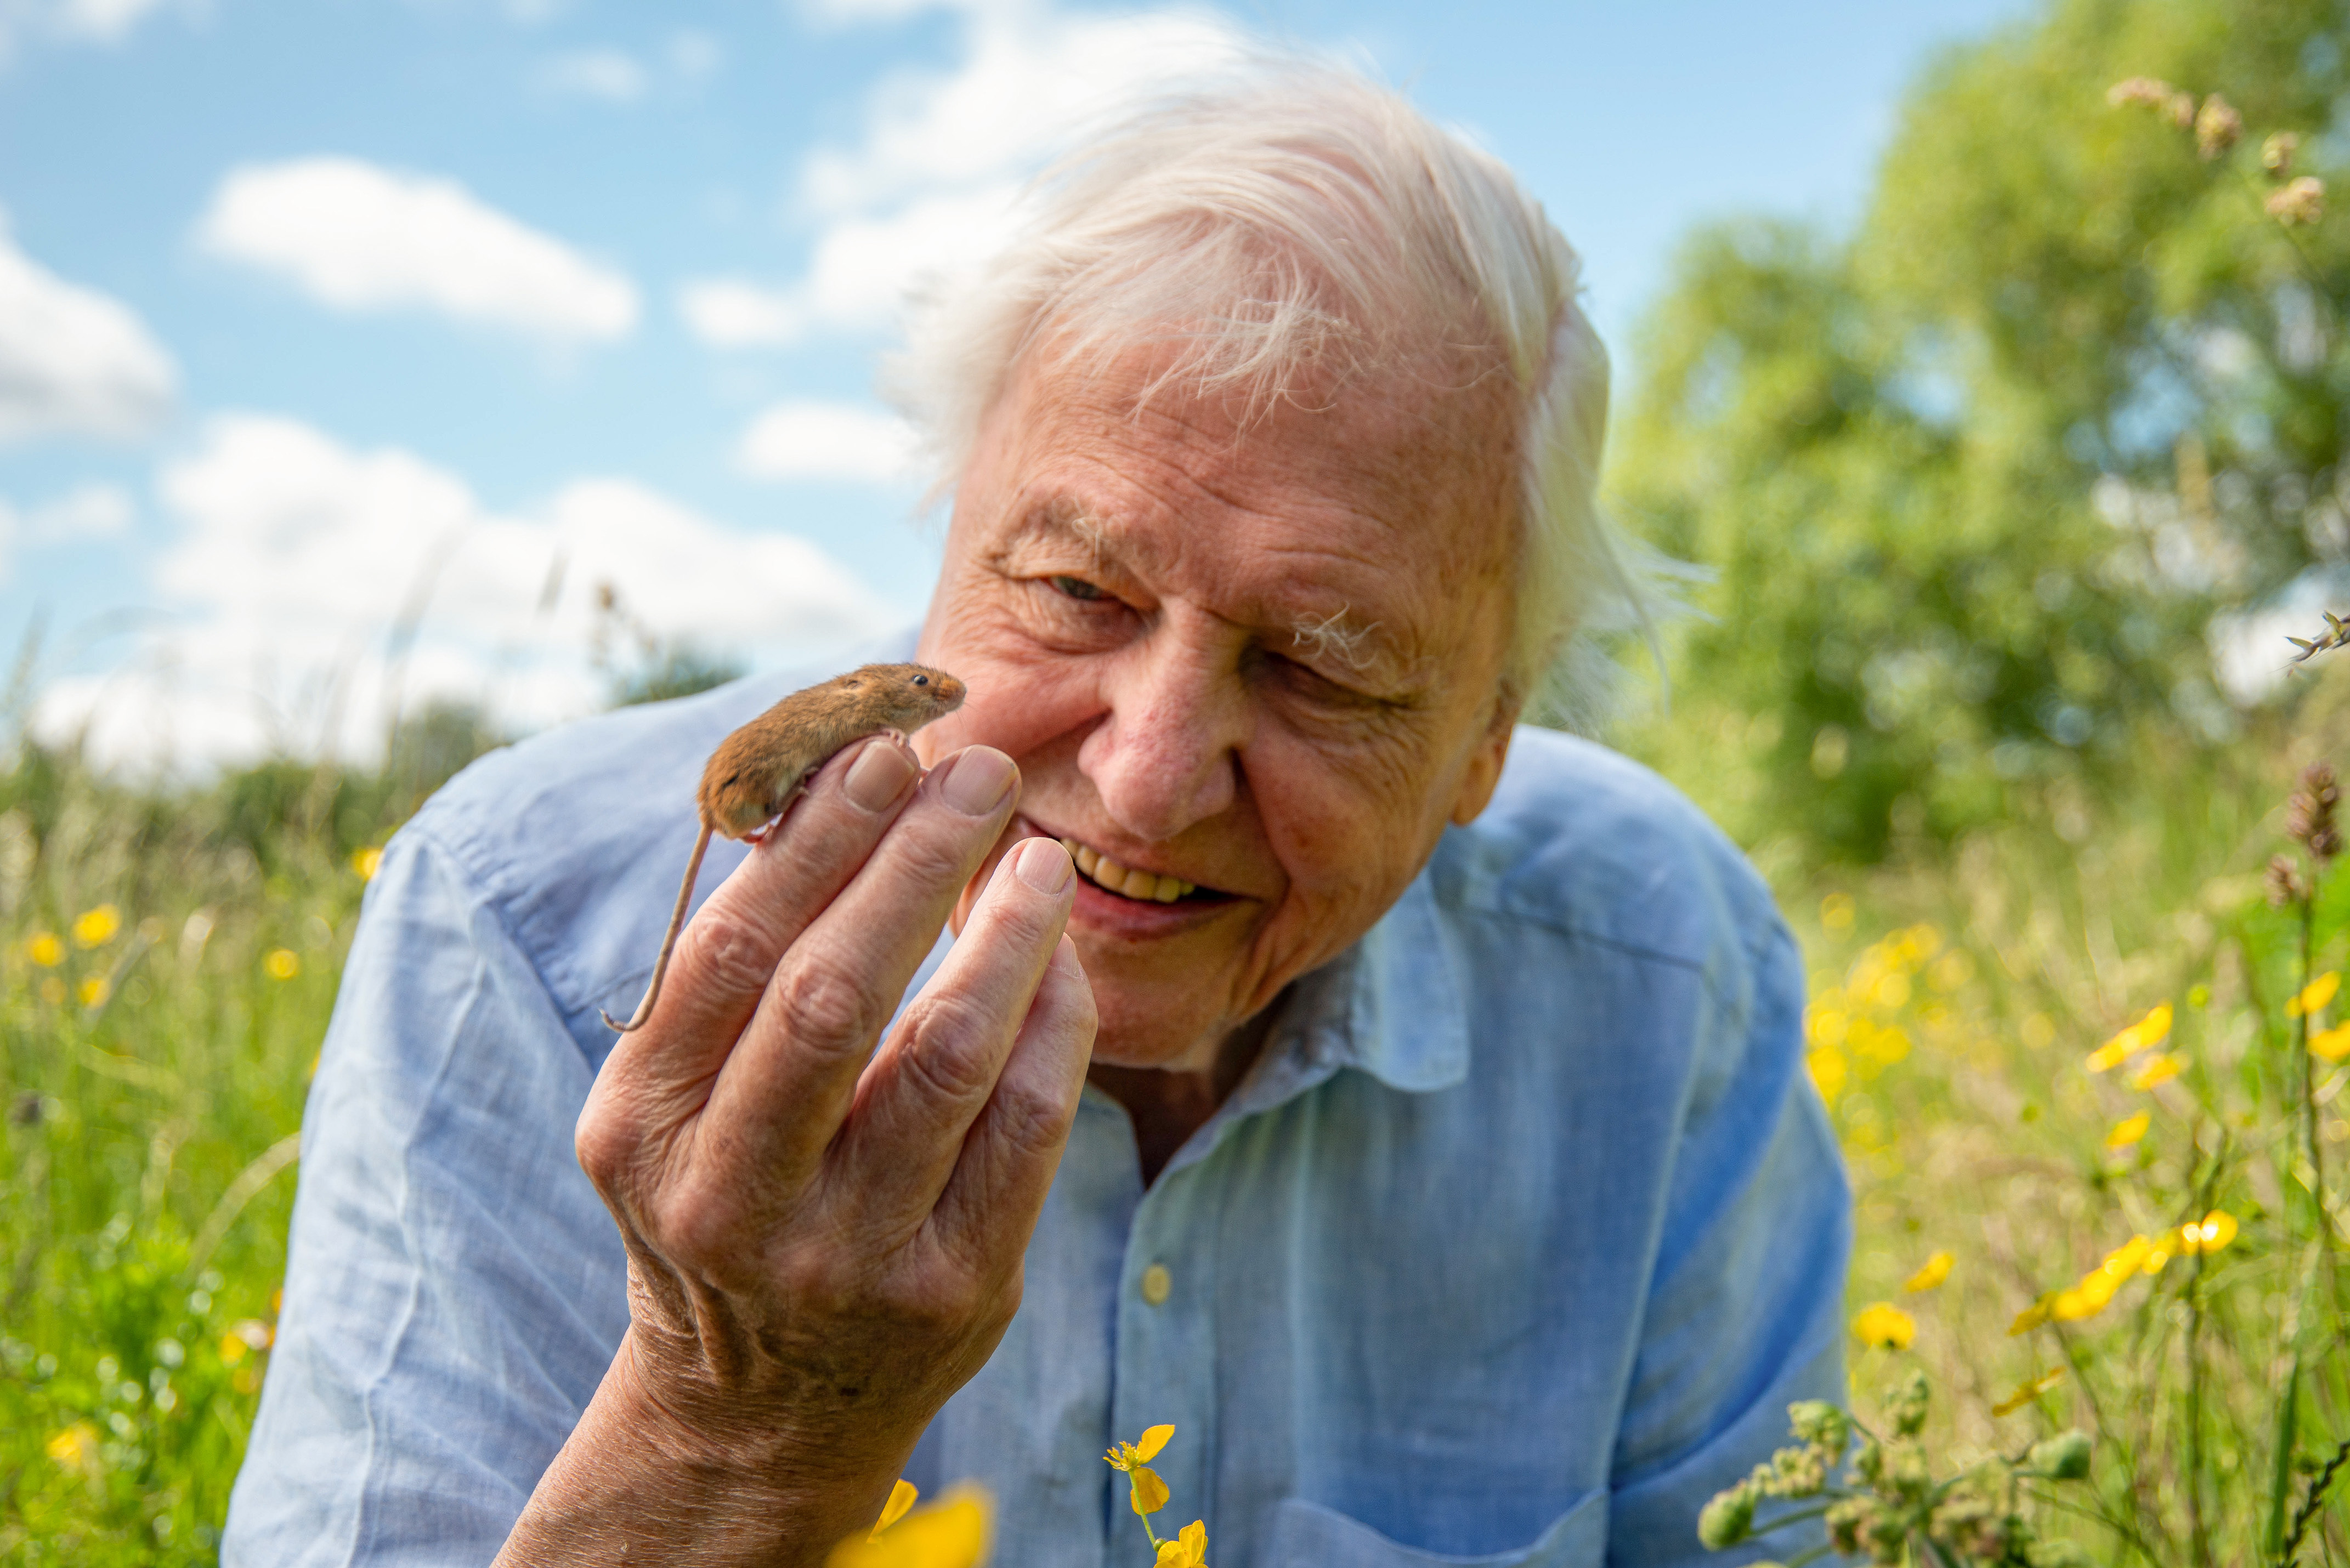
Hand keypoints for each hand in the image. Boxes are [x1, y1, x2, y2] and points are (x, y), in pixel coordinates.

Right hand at [504, 736, 1093, 1565]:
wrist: (758, 1406)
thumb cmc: (729, 1193)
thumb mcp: (681, 1097)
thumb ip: (738, 968)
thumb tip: (835, 783)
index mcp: (636, 1130)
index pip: (729, 953)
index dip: (816, 842)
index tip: (885, 752)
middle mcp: (728, 1200)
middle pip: (832, 993)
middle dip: (915, 861)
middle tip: (980, 771)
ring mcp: (844, 1256)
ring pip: (946, 1055)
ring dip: (1006, 930)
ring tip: (1039, 852)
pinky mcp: (954, 1290)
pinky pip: (1026, 1126)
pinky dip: (1054, 1019)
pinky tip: (1060, 957)